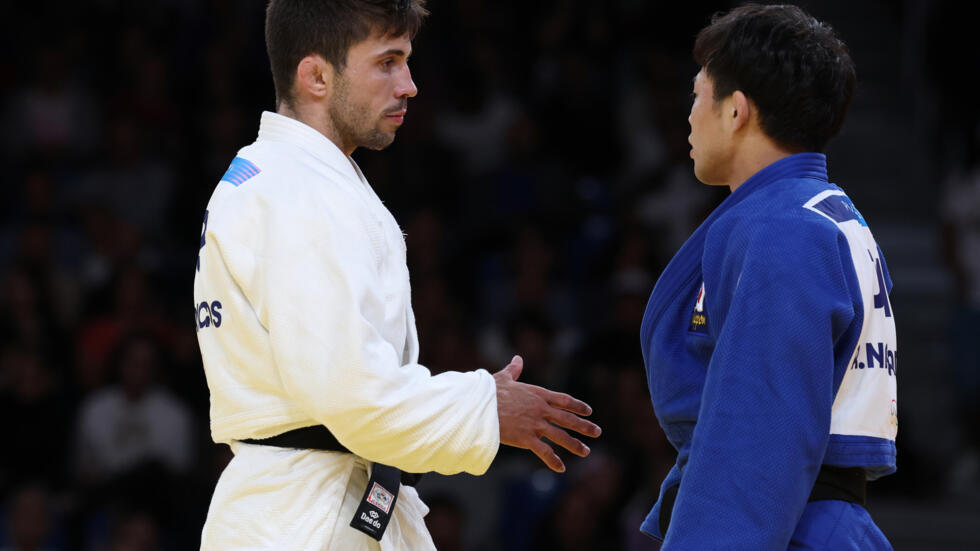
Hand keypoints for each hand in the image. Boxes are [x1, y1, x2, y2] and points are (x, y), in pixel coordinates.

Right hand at [493, 355, 601, 471]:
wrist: (478, 406)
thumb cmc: (488, 392)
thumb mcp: (503, 378)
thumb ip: (514, 370)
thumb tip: (518, 359)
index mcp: (538, 394)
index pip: (564, 400)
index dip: (577, 406)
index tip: (588, 411)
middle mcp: (541, 409)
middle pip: (568, 418)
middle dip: (584, 426)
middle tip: (597, 432)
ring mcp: (535, 424)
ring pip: (560, 436)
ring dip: (574, 444)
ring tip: (585, 451)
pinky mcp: (526, 438)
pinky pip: (544, 451)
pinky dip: (553, 460)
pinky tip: (561, 468)